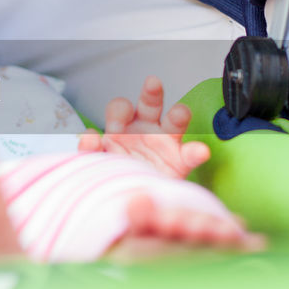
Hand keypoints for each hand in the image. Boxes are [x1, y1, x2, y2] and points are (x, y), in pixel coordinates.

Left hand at [78, 76, 209, 177]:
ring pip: (175, 121)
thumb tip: (89, 135)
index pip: (120, 109)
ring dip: (179, 113)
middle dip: (151, 93)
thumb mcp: (97, 164)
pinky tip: (199, 151)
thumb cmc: (115, 177)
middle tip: (152, 84)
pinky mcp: (181, 162)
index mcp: (122, 127)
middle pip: (150, 104)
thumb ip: (91, 150)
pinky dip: (196, 152)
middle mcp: (145, 129)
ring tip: (180, 113)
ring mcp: (166, 143)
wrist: (134, 204)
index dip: (119, 111)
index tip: (116, 126)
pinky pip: (191, 155)